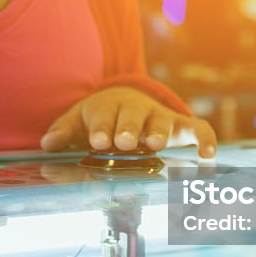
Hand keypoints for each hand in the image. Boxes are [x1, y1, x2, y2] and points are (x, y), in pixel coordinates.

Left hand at [40, 86, 216, 158]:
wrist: (125, 99)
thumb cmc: (100, 117)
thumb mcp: (78, 121)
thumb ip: (64, 132)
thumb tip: (48, 143)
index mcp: (109, 108)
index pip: (105, 115)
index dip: (102, 128)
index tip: (98, 141)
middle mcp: (137, 111)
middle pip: (134, 116)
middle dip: (129, 128)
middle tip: (124, 142)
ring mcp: (160, 118)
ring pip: (163, 122)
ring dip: (160, 132)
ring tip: (155, 145)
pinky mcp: (181, 128)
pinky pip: (198, 130)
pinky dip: (205, 139)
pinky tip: (208, 157)